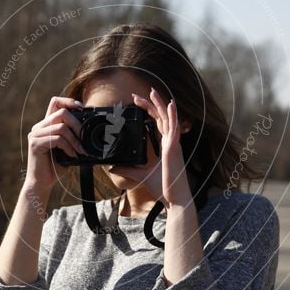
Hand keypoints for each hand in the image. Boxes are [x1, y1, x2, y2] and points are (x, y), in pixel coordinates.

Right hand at [24, 96, 87, 191]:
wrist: (42, 183)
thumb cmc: (56, 166)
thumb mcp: (68, 148)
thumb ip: (73, 137)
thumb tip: (90, 130)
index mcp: (46, 125)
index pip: (55, 102)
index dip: (69, 101)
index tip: (82, 108)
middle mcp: (39, 127)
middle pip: (61, 113)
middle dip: (77, 124)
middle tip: (84, 138)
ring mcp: (35, 135)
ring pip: (61, 127)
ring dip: (75, 140)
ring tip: (80, 151)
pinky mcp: (35, 144)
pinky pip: (57, 139)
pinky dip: (68, 147)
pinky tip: (72, 155)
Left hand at [109, 87, 192, 206]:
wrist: (175, 198)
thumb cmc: (164, 187)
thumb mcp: (141, 175)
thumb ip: (127, 170)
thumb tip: (113, 168)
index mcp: (166, 146)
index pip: (158, 124)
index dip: (149, 112)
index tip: (139, 103)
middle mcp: (171, 142)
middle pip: (161, 118)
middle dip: (152, 104)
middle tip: (140, 93)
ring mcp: (174, 144)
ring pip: (167, 119)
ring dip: (160, 104)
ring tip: (153, 91)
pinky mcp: (174, 148)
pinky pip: (174, 128)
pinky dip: (173, 115)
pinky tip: (169, 105)